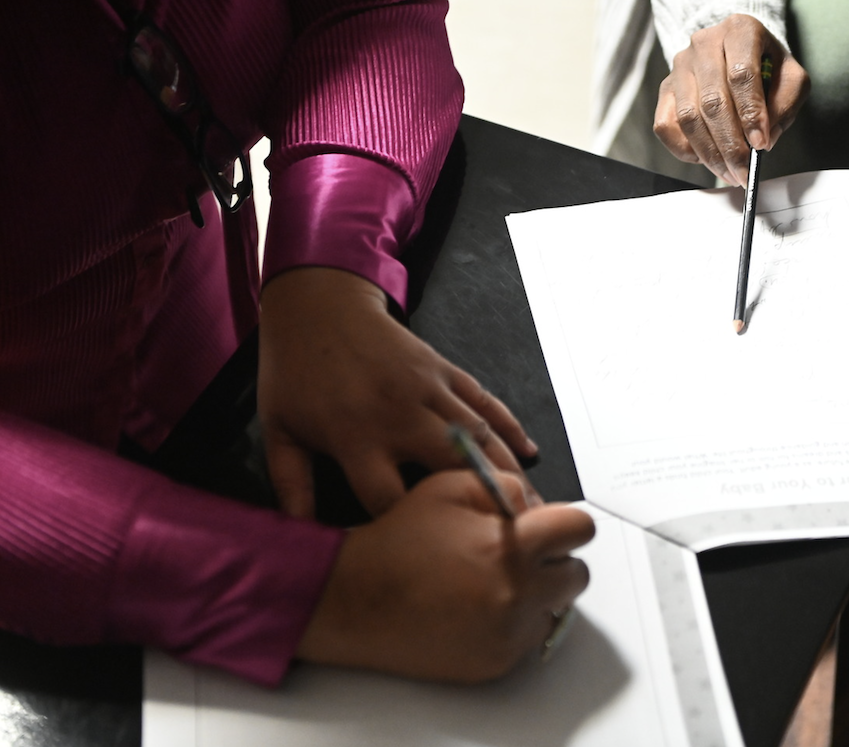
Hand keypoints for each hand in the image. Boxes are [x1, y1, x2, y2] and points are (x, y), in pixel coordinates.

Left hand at [258, 267, 538, 518]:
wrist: (318, 305)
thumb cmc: (296, 370)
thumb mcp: (279, 430)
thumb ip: (292, 486)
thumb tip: (299, 538)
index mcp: (356, 435)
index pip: (390, 497)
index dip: (407, 531)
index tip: (424, 557)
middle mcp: (400, 413)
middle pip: (454, 467)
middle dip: (482, 506)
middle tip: (509, 540)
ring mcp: (429, 389)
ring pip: (481, 436)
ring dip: (510, 472)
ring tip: (533, 507)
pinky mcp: (444, 371)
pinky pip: (486, 401)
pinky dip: (511, 427)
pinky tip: (529, 453)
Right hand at [296, 470, 594, 682]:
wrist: (356, 598)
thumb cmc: (398, 541)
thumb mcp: (452, 486)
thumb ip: (507, 486)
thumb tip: (539, 505)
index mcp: (510, 546)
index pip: (580, 529)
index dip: (566, 524)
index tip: (556, 527)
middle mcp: (516, 594)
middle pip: (576, 575)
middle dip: (555, 560)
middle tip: (523, 554)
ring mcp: (508, 633)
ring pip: (555, 609)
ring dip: (537, 593)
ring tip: (495, 580)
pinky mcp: (496, 661)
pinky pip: (528, 638)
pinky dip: (514, 622)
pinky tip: (478, 606)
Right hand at [653, 14, 809, 185]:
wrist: (737, 52)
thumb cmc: (766, 66)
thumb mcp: (790, 77)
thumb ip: (785, 105)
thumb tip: (764, 141)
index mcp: (739, 31)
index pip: (741, 75)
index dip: (751, 114)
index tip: (760, 145)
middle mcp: (704, 44)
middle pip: (712, 102)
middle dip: (730, 145)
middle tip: (744, 172)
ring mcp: (680, 67)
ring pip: (688, 118)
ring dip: (709, 153)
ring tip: (728, 172)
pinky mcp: (665, 89)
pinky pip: (666, 126)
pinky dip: (684, 149)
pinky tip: (704, 157)